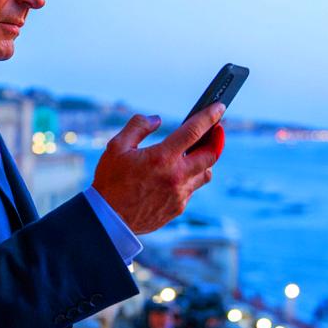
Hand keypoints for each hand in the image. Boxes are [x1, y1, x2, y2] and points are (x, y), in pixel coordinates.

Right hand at [92, 103, 224, 233]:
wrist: (108, 219)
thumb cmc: (109, 182)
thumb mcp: (116, 147)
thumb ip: (138, 127)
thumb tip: (157, 119)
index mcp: (161, 158)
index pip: (194, 131)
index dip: (210, 116)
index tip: (219, 107)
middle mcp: (176, 176)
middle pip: (211, 154)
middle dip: (216, 140)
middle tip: (214, 131)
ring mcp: (179, 194)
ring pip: (205, 174)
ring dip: (204, 162)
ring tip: (195, 154)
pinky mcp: (178, 208)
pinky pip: (192, 190)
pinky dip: (190, 179)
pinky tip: (177, 176)